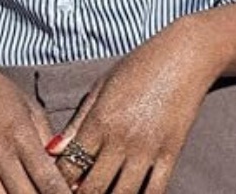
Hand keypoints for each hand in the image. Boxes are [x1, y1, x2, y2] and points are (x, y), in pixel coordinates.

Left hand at [46, 19, 216, 193]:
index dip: (61, 182)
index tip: (60, 185)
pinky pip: (154, 191)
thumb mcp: (102, 87)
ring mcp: (147, 148)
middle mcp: (121, 138)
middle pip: (93, 188)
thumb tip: (52, 150)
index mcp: (100, 119)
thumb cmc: (137, 66)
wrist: (183, 56)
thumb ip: (78, 121)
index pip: (70, 165)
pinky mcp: (170, 153)